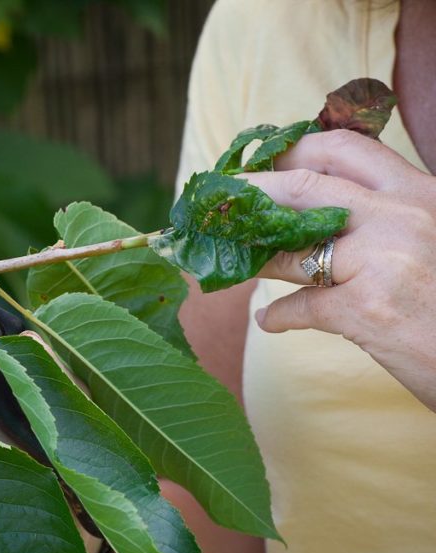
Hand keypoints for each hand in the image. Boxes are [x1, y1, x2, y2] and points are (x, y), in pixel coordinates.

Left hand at [247, 129, 435, 409]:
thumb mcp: (432, 239)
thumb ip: (387, 220)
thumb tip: (317, 217)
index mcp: (421, 191)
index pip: (345, 149)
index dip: (290, 152)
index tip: (258, 164)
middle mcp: (403, 215)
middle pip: (303, 186)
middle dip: (251, 193)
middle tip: (220, 204)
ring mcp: (384, 260)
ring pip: (292, 247)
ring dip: (254, 257)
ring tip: (234, 264)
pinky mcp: (368, 310)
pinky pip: (301, 307)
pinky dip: (278, 317)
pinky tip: (269, 322)